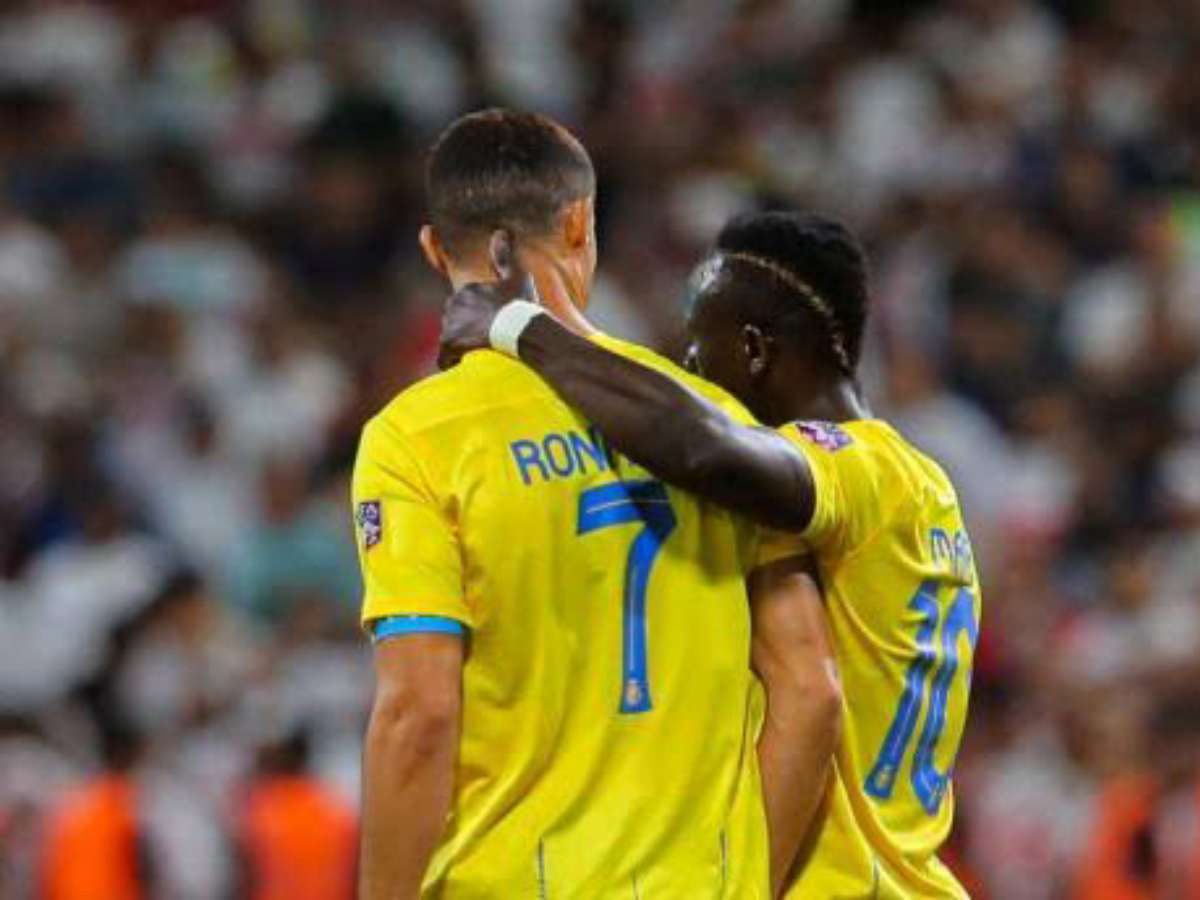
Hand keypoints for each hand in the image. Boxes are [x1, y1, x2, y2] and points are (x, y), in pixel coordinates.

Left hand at [438, 230, 539, 369]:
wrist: (517, 330)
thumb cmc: (520, 306)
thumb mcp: (516, 278)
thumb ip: (505, 257)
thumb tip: (500, 231)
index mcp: (468, 289)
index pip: (466, 304)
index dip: (478, 316)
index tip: (490, 326)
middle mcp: (454, 303)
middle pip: (456, 321)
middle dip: (467, 330)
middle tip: (488, 341)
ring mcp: (450, 323)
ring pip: (450, 338)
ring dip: (461, 346)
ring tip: (481, 354)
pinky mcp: (449, 342)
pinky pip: (444, 357)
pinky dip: (452, 362)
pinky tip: (464, 367)